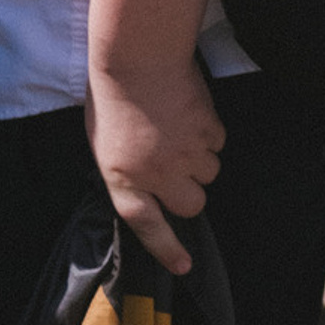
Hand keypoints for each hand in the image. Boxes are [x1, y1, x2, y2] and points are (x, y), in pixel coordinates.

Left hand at [85, 57, 224, 273]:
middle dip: (190, 192)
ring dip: (200, 160)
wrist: (139, 59)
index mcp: (124, 179)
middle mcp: (158, 172)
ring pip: (209, 173)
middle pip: (192, 204)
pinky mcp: (208, 128)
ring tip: (181, 133)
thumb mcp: (106, 146)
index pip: (148, 227)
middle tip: (179, 170)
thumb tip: (150, 186)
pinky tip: (190, 116)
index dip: (167, 249)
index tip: (185, 266)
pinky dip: (208, 134)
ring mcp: (186, 151)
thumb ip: (127, 172)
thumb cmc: (114, 99)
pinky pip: (218, 143)